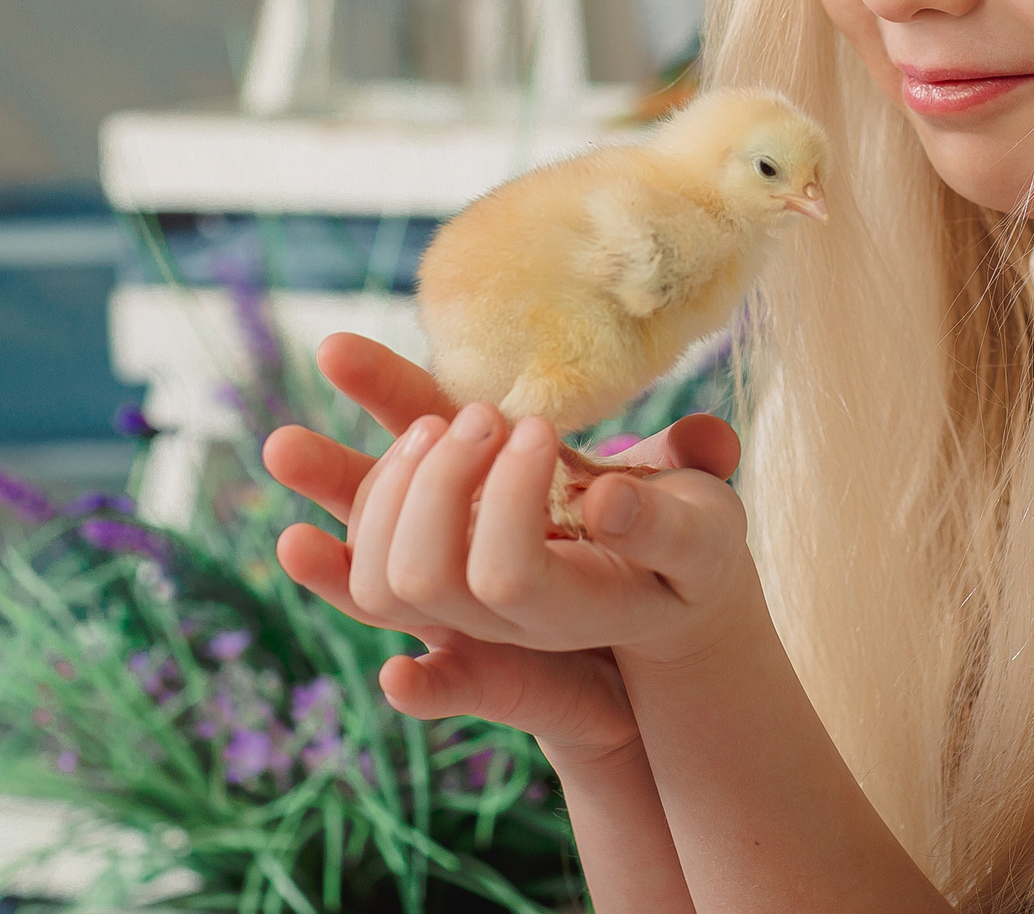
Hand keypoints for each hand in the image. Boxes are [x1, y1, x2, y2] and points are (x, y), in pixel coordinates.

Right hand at [265, 334, 741, 759]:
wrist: (669, 633)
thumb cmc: (669, 544)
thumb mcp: (686, 502)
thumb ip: (690, 466)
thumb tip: (716, 439)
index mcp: (499, 469)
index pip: (422, 416)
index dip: (383, 382)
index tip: (335, 346)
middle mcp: (463, 528)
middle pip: (380, 493)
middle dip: (366, 468)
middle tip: (406, 433)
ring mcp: (466, 600)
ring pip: (386, 583)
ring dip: (367, 560)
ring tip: (317, 544)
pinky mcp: (492, 673)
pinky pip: (442, 682)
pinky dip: (423, 687)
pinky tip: (407, 680)